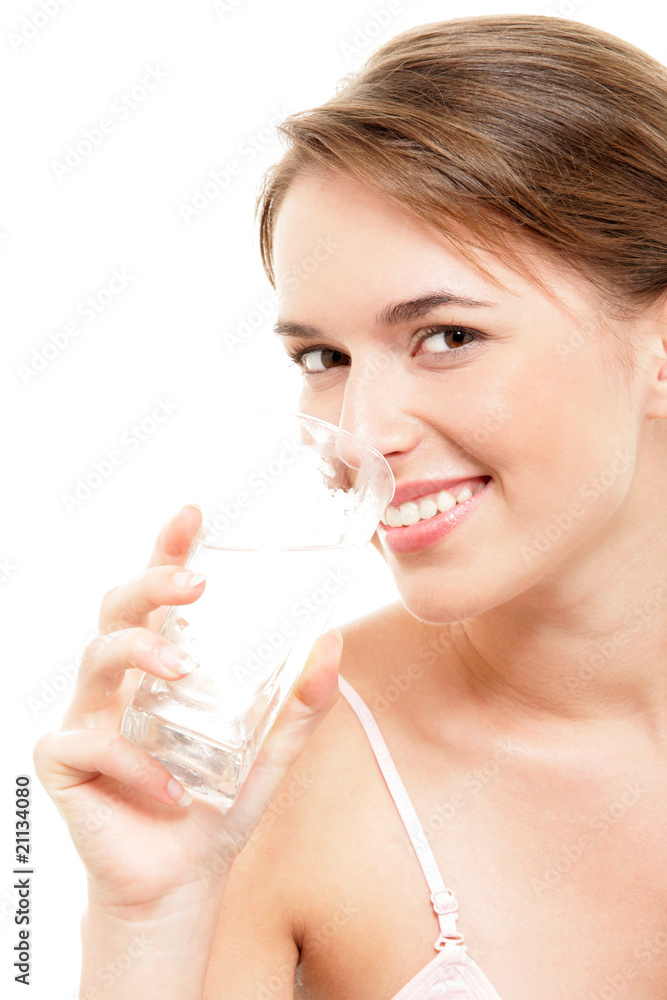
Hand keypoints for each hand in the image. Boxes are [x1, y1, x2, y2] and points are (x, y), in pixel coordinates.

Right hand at [33, 504, 342, 912]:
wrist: (182, 883)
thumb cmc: (216, 807)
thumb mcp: (270, 752)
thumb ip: (301, 704)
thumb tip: (332, 643)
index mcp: (162, 666)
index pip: (160, 594)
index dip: (168, 548)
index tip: (194, 512)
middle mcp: (122, 681)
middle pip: (118, 606)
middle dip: (152, 583)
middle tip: (197, 583)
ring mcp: (90, 715)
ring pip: (95, 655)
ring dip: (140, 655)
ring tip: (182, 674)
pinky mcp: (66, 760)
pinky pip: (86, 741)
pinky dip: (134, 764)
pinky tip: (174, 792)